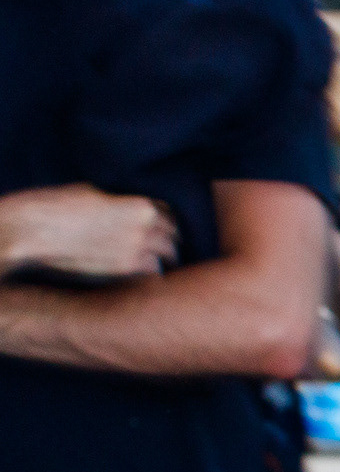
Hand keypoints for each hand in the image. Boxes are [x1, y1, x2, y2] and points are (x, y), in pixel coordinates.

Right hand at [0, 186, 177, 280]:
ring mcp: (137, 253)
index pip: (169, 214)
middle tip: (162, 248)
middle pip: (173, 238)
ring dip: (161, 260)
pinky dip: (149, 275)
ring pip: (167, 260)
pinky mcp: (125, 273)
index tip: (162, 228)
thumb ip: (122, 204)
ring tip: (155, 263)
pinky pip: (151, 276)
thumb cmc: (58, 207)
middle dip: (167, 241)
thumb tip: (132, 209)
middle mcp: (146, 229)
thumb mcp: (96, 194)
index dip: (165, 221)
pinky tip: (141, 275)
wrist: (34, 231)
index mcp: (141, 206)